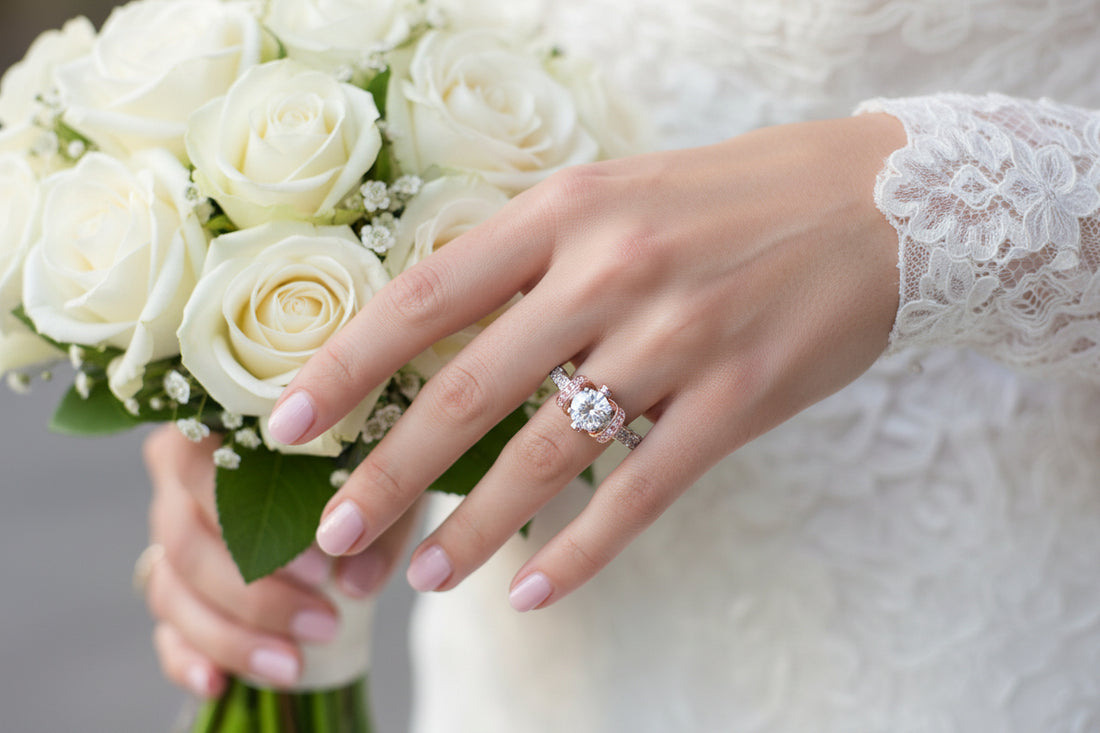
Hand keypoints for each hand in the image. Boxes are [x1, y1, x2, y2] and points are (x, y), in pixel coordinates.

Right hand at [142, 425, 418, 695]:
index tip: (321, 567)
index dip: (251, 523)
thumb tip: (356, 586)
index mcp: (217, 427)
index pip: (201, 470)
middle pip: (186, 541)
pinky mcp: (174, 584)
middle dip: (255, 595)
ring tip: (294, 665)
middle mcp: (177, 476)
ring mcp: (167, 532)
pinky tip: (219, 683)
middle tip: (323, 623)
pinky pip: (165, 628)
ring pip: (172, 590)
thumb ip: (377, 521)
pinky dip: (188, 659)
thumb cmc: (371, 458)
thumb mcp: (387, 474)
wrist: (364, 473)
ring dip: (233, 636)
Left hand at [266, 114, 906, 610]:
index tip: (289, 426)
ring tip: (423, 579)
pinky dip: (583, 550)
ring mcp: (678, 338)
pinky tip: (536, 592)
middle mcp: (612, 272)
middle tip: (335, 536)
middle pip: (470, 389)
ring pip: (549, 454)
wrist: (877, 204)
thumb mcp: (618, 196)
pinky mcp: (738, 397)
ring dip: (476, 528)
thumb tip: (444, 335)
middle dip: (390, 473)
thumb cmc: (729, 200)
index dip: (347, 366)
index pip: (426, 296)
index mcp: (567, 211)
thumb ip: (534, 257)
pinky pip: (642, 491)